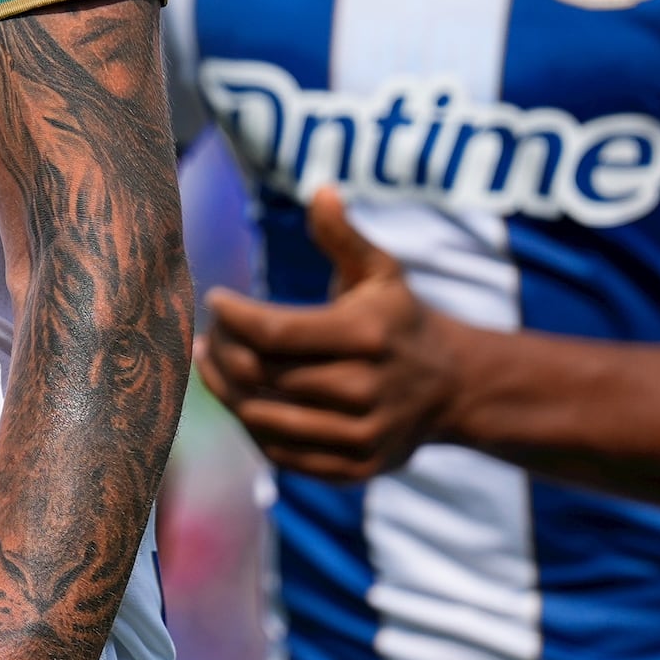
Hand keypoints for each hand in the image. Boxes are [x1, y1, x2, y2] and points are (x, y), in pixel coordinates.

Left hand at [197, 188, 475, 479]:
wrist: (452, 386)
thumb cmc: (398, 318)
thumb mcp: (381, 272)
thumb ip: (344, 236)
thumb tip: (320, 191)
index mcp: (368, 336)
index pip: (275, 333)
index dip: (233, 317)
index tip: (216, 300)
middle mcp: (366, 389)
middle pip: (263, 376)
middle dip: (224, 353)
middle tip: (207, 336)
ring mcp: (362, 435)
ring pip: (265, 420)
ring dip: (226, 393)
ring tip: (210, 366)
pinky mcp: (355, 468)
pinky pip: (283, 456)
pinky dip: (252, 429)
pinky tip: (240, 401)